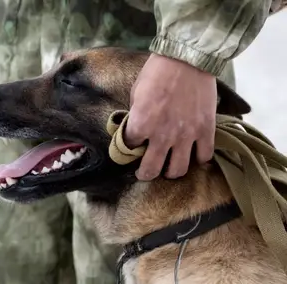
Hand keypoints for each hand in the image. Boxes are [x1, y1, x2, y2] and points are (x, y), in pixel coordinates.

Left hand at [125, 53, 216, 180]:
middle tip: (145, 171)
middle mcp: (162, 136)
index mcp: (141, 124)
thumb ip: (136, 116)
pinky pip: (204, 156)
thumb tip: (137, 129)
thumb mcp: (136, 94)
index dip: (128, 147)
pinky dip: (198, 158)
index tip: (131, 146)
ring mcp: (186, 136)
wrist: (187, 58)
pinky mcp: (206, 131)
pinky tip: (193, 154)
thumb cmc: (157, 72)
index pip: (129, 148)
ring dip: (171, 172)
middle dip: (145, 174)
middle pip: (152, 170)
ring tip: (169, 167)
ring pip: (178, 170)